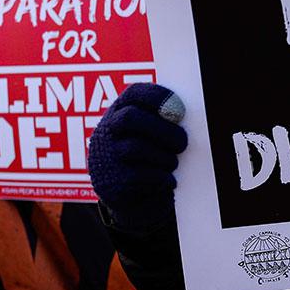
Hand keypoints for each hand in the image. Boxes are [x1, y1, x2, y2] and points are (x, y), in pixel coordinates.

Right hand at [89, 84, 187, 232]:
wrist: (129, 195)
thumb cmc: (147, 155)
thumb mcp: (148, 132)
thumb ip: (162, 120)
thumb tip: (182, 116)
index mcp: (120, 111)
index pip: (134, 93)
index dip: (157, 97)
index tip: (180, 110)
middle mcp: (109, 130)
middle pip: (130, 118)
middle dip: (162, 129)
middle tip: (182, 142)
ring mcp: (107, 155)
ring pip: (135, 147)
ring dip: (163, 156)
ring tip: (173, 163)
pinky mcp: (112, 180)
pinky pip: (138, 175)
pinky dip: (159, 177)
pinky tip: (169, 180)